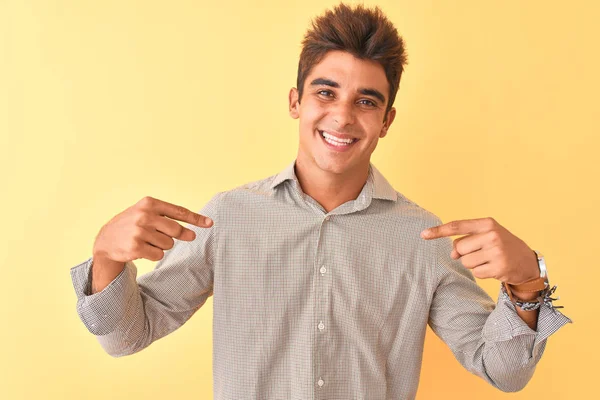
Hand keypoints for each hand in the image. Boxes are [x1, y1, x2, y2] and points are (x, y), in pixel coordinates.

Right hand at [93, 196, 213, 263]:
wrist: (106, 240)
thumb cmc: (132, 225)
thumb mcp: (147, 213)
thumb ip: (169, 219)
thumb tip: (193, 233)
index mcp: (149, 203)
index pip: (179, 211)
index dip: (196, 218)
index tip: (210, 223)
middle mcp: (144, 215)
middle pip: (176, 230)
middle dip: (177, 236)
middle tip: (164, 237)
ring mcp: (139, 231)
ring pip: (168, 244)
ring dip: (162, 246)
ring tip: (146, 241)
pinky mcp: (136, 247)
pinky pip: (159, 255)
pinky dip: (154, 254)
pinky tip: (141, 249)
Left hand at [420, 217, 538, 285]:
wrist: (527, 261)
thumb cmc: (500, 246)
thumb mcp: (486, 236)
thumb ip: (465, 240)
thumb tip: (452, 254)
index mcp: (487, 223)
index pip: (457, 226)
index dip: (438, 231)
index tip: (423, 235)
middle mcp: (492, 235)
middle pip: (459, 248)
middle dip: (465, 253)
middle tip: (481, 252)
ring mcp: (496, 252)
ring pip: (466, 262)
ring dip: (473, 264)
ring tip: (488, 260)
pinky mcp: (499, 267)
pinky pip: (476, 273)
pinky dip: (481, 272)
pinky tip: (493, 268)